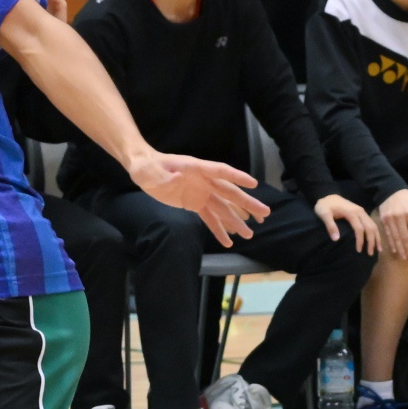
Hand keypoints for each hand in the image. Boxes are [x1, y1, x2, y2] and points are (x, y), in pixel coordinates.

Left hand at [129, 151, 267, 245]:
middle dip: (247, 203)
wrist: (143, 169)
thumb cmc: (147, 167)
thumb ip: (164, 177)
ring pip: (223, 208)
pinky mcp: (195, 203)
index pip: (220, 171)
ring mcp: (201, 193)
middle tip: (265, 213)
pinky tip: (228, 241)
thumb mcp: (150, 171)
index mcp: (196, 168)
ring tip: (250, 235)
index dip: (236, 177)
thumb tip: (178, 178)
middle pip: (229, 192)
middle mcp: (204, 180)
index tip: (253, 185)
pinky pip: (210, 217)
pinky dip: (219, 229)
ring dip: (236, 221)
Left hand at [314, 194, 379, 255]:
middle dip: (371, 241)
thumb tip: (336, 239)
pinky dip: (375, 232)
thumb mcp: (323, 214)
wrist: (327, 196)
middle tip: (370, 254)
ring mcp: (362, 212)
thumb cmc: (324, 206)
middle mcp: (360, 211)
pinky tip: (376, 240)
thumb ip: (330, 225)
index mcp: (351, 212)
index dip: (360, 240)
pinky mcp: (362, 213)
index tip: (358, 251)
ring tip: (378, 250)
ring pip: (373, 225)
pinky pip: (372, 223)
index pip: (359, 228)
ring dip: (376, 237)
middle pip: (370, 227)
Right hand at [375, 187, 407, 261]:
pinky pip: (388, 234)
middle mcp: (400, 217)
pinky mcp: (383, 220)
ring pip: (396, 237)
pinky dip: (391, 243)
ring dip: (400, 249)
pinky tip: (394, 250)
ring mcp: (390, 219)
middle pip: (405, 237)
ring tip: (404, 258)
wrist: (391, 191)